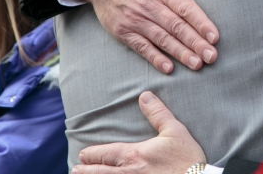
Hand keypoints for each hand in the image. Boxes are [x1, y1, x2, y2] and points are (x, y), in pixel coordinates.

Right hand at [69, 0, 217, 73]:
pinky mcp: (123, 30)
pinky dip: (155, 58)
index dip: (200, 22)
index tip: (214, 36)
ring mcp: (134, 19)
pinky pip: (141, 47)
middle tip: (212, 57)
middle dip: (196, 43)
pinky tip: (169, 68)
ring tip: (197, 64)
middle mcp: (148, 4)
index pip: (184, 7)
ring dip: (180, 53)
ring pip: (162, 39)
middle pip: (176, 27)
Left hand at [73, 91, 205, 173]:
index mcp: (133, 155)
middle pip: (97, 173)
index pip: (104, 154)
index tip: (83, 155)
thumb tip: (144, 96)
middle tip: (75, 169)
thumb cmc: (187, 159)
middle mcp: (127, 173)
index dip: (91, 155)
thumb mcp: (174, 131)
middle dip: (85, 170)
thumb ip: (157, 113)